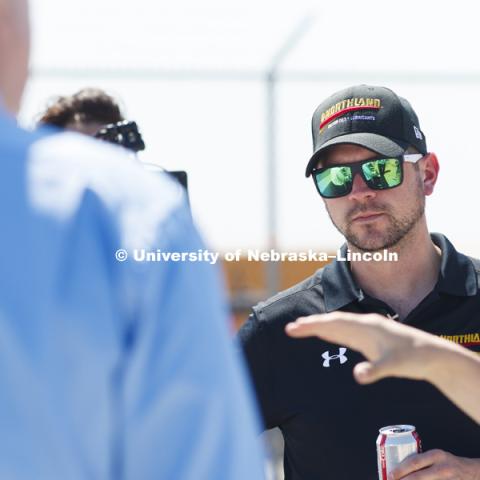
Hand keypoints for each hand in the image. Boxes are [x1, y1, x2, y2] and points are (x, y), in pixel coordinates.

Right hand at [285, 312, 443, 383]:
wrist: (432, 354)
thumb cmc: (414, 359)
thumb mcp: (395, 366)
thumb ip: (376, 369)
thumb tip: (358, 375)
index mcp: (366, 327)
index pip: (333, 324)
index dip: (313, 325)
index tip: (294, 328)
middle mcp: (364, 324)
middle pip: (332, 321)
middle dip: (311, 324)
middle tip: (290, 328)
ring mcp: (367, 329)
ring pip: (338, 324)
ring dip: (320, 326)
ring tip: (302, 328)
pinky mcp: (370, 336)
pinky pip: (345, 330)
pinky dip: (331, 330)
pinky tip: (327, 333)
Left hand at [390, 449, 479, 478]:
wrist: (471, 472)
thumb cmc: (448, 463)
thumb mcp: (436, 457)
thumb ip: (422, 460)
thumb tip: (399, 467)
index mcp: (436, 455)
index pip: (414, 462)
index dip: (400, 470)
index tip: (389, 475)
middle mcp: (442, 468)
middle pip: (418, 477)